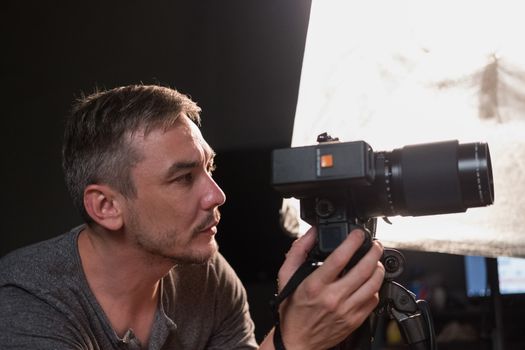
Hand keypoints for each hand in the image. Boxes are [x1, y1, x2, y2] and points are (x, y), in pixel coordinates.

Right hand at [276, 227, 384, 349]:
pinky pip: (374, 300)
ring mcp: (346, 310)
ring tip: (376, 261)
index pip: (339, 258)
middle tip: (374, 244)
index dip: (353, 242)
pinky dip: (375, 288)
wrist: (297, 341)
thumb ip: (298, 252)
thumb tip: (311, 233)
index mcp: (315, 285)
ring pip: (373, 284)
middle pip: (363, 269)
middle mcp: (333, 298)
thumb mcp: (286, 277)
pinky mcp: (355, 320)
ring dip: (378, 268)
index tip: (358, 234)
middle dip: (373, 252)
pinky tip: (370, 282)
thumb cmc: (292, 311)